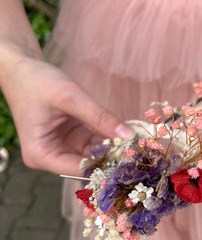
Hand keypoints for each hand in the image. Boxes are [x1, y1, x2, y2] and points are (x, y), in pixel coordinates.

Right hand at [1, 47, 133, 175]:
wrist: (23, 70)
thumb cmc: (38, 82)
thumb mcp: (70, 97)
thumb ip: (99, 117)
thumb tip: (128, 135)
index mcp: (41, 153)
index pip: (78, 169)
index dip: (106, 167)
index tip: (132, 161)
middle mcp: (49, 156)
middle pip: (86, 165)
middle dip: (113, 159)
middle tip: (141, 153)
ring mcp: (61, 148)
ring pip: (93, 156)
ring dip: (114, 150)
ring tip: (140, 145)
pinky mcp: (71, 139)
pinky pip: (93, 144)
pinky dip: (109, 140)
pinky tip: (128, 136)